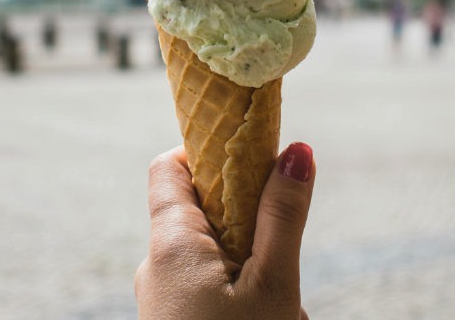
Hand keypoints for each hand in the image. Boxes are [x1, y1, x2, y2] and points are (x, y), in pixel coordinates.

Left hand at [135, 143, 315, 319]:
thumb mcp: (272, 283)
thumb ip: (282, 217)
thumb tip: (297, 152)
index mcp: (171, 242)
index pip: (170, 165)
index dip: (209, 151)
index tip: (252, 158)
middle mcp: (156, 263)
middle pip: (204, 211)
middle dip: (251, 221)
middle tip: (282, 248)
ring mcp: (163, 293)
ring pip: (216, 253)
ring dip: (254, 264)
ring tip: (283, 303)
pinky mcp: (175, 315)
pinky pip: (211, 286)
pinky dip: (242, 291)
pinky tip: (267, 315)